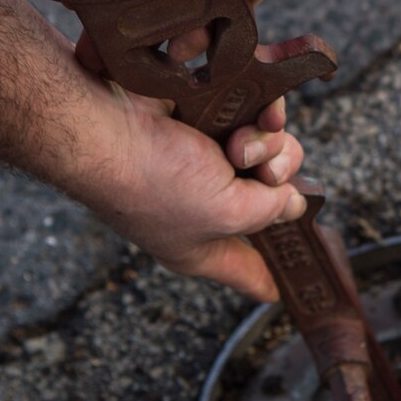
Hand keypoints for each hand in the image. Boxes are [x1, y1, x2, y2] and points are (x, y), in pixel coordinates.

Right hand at [66, 72, 306, 300]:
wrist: (107, 123)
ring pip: (271, 149)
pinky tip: (252, 109)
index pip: (248, 271)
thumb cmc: (154, 182)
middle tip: (255, 171)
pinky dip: (263, 111)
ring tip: (237, 141)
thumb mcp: (225, 213)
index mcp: (202, 245)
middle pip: (274, 195)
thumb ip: (269, 211)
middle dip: (276, 178)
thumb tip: (293, 203)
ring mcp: (205, 159)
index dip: (273, 278)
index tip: (287, 290)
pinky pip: (257, 115)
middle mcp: (206, 204)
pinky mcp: (206, 118)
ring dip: (265, 141)